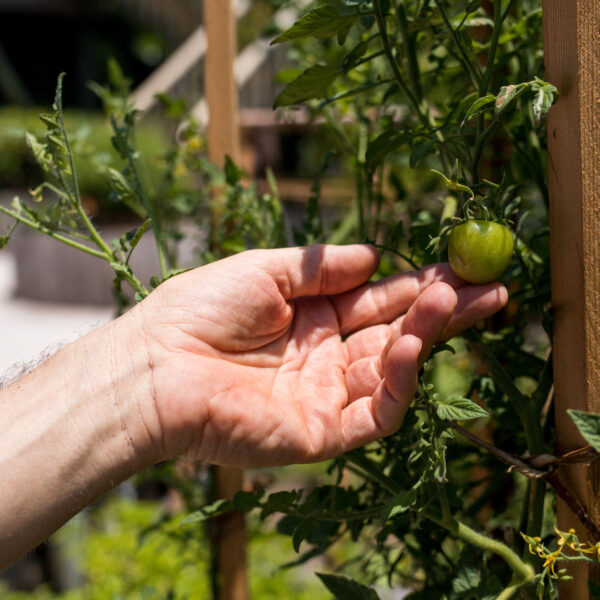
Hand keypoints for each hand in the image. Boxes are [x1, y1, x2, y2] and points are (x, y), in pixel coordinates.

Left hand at [133, 245, 507, 467]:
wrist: (156, 365)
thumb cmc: (201, 309)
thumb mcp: (267, 270)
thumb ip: (322, 266)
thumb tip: (375, 257)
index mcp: (312, 317)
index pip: (378, 301)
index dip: (416, 285)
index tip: (456, 266)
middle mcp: (325, 356)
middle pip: (397, 334)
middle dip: (444, 311)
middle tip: (490, 287)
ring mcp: (326, 395)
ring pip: (393, 370)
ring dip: (426, 336)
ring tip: (455, 300)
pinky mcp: (322, 432)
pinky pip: (375, 411)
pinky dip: (397, 380)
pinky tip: (409, 344)